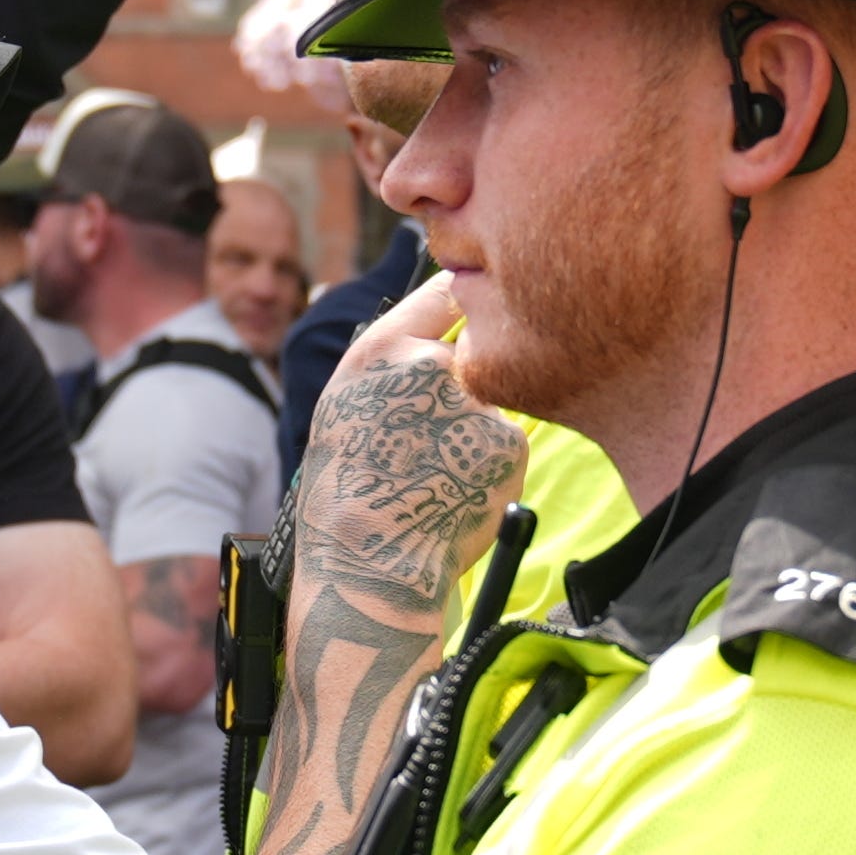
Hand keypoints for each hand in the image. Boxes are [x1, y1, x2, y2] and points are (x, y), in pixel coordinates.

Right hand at [291, 276, 523, 602]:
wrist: (370, 564)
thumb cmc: (349, 489)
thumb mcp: (346, 405)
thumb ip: (392, 362)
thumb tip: (438, 333)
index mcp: (383, 350)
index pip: (446, 290)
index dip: (467, 296)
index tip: (478, 301)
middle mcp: (432, 366)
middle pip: (474, 355)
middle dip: (465, 386)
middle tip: (432, 435)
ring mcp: (474, 404)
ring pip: (490, 406)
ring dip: (474, 433)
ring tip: (434, 474)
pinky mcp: (508, 445)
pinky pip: (505, 445)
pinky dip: (490, 466)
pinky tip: (456, 491)